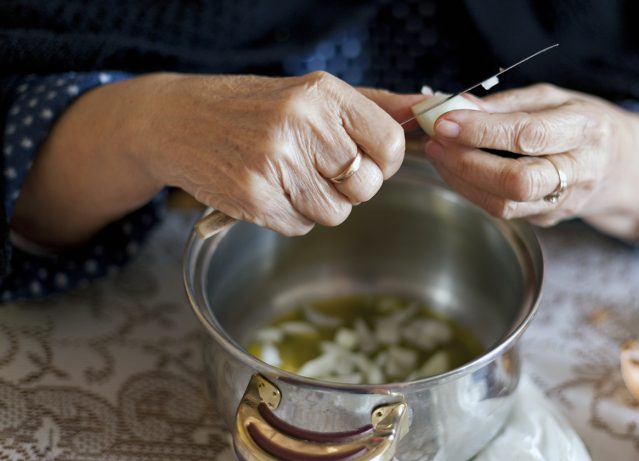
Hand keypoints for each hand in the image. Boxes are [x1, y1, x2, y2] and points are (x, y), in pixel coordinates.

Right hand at [12, 72, 422, 243]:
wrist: (178, 121)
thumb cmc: (254, 108)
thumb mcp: (313, 95)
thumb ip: (374, 106)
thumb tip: (429, 110)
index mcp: (323, 94)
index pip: (390, 145)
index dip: (382, 162)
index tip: (364, 160)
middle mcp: (301, 123)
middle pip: (365, 186)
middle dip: (348, 186)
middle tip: (316, 167)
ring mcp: (275, 161)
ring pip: (335, 213)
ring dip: (317, 204)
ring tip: (287, 176)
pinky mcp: (253, 196)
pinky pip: (299, 227)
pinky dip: (288, 216)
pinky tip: (266, 189)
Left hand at [423, 83, 638, 240]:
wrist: (621, 165)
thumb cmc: (580, 123)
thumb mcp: (553, 98)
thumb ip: (505, 104)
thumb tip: (456, 105)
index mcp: (585, 128)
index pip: (529, 135)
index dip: (482, 131)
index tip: (445, 121)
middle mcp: (580, 170)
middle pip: (518, 180)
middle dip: (468, 162)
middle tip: (437, 141)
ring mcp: (564, 202)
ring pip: (505, 204)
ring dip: (462, 180)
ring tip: (438, 154)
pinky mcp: (548, 219)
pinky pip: (502, 211)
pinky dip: (471, 190)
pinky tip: (455, 169)